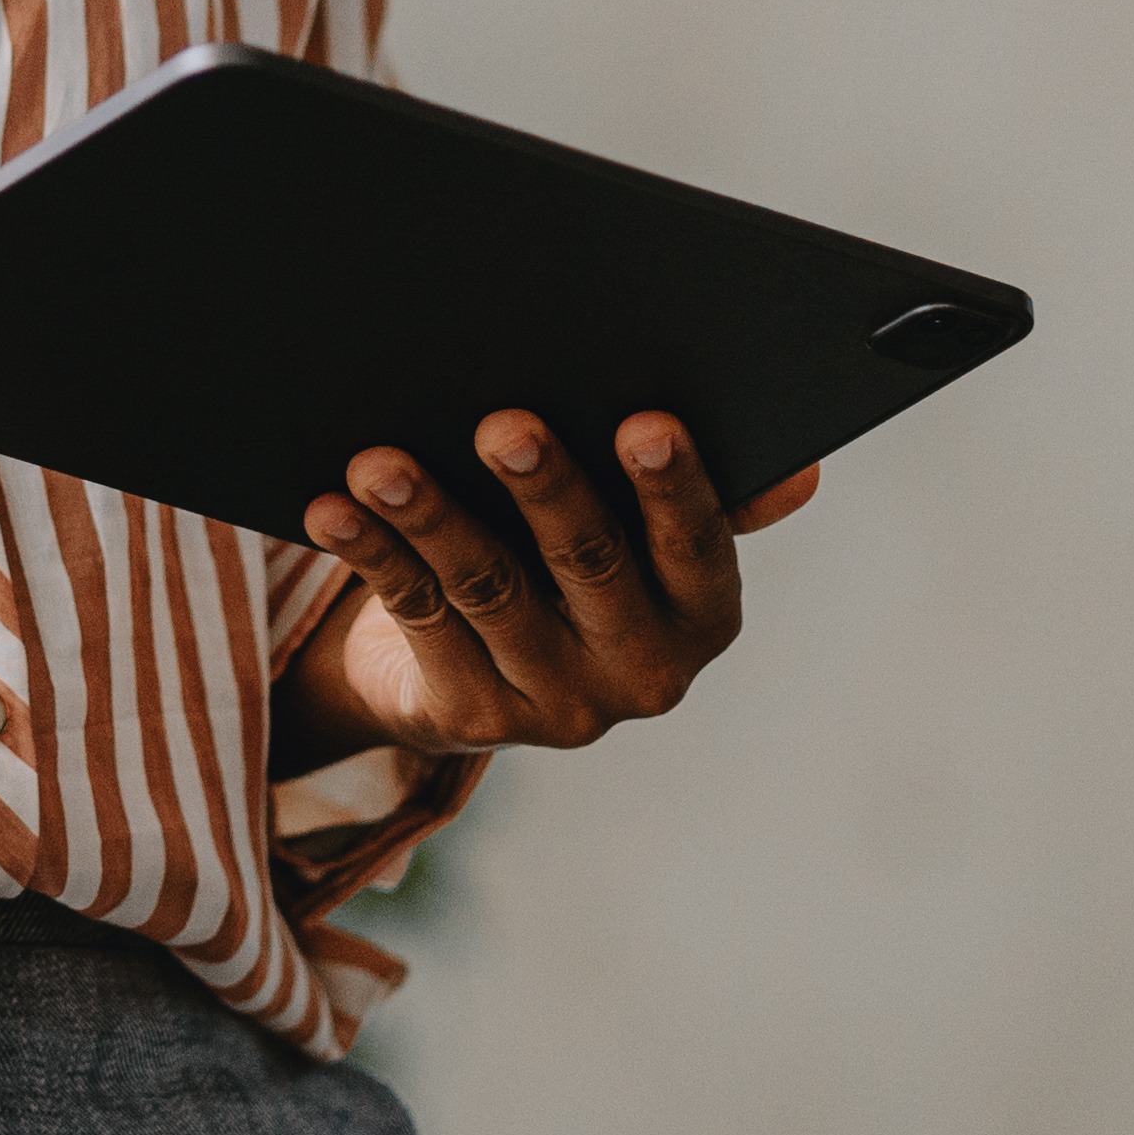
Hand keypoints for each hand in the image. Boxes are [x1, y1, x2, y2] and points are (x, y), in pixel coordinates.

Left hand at [289, 412, 817, 756]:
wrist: (478, 679)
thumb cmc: (576, 567)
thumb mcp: (647, 541)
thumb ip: (709, 502)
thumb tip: (800, 471)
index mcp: (701, 616)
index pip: (696, 548)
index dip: (673, 488)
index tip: (646, 421)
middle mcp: (640, 672)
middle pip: (588, 565)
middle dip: (546, 489)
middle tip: (504, 422)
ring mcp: (552, 703)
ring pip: (487, 589)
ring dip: (431, 516)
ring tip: (382, 458)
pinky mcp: (469, 713)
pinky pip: (415, 613)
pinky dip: (371, 552)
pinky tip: (333, 507)